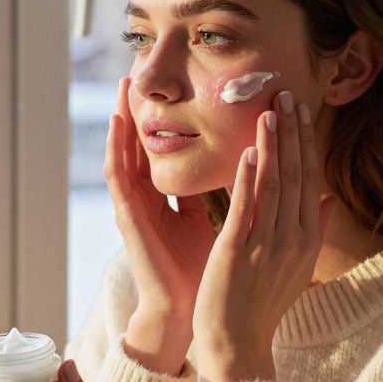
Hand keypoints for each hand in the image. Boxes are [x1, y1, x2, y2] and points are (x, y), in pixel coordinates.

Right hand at [105, 77, 215, 368]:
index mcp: (173, 199)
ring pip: (125, 151)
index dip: (172, 118)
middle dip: (143, 108)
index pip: (169, 149)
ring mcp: (136, 207)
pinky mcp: (129, 218)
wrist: (192, 311)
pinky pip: (119, 176)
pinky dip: (116, 147)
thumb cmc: (209, 271)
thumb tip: (265, 172)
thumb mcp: (229, 222)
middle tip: (143, 69)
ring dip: (123, 118)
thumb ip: (239, 196)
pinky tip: (117, 122)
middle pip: (143, 143)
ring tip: (124, 84)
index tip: (181, 86)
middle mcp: (151, 198)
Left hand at [191, 91, 334, 381]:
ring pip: (274, 184)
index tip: (301, 110)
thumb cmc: (261, 303)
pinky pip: (246, 208)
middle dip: (293, 132)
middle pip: (297, 175)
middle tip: (287, 94)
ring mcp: (266, 245)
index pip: (310, 179)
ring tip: (269, 111)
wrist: (238, 343)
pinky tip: (248, 151)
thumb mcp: (296, 265)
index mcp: (307, 239)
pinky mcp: (237, 252)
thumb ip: (311, 228)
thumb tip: (327, 198)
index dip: (306, 142)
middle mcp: (293, 239)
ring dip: (273, 145)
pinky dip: (248, 179)